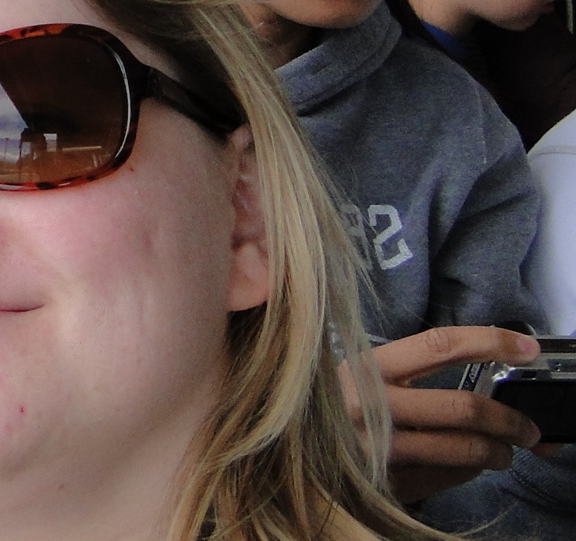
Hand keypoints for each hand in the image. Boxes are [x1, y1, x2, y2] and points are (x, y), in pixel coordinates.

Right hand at [354, 326, 545, 503]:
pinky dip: (471, 470)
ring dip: (499, 452)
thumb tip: (487, 372)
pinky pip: (450, 475)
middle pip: (464, 406)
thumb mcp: (362, 380)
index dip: (489, 342)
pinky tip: (468, 465)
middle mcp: (369, 406)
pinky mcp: (388, 481)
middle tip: (527, 429)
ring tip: (504, 452)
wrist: (297, 459)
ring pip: (465, 448)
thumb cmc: (340, 410)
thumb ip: (413, 374)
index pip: (438, 346)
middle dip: (510, 420)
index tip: (525, 349)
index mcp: (365, 368)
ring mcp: (377, 447)